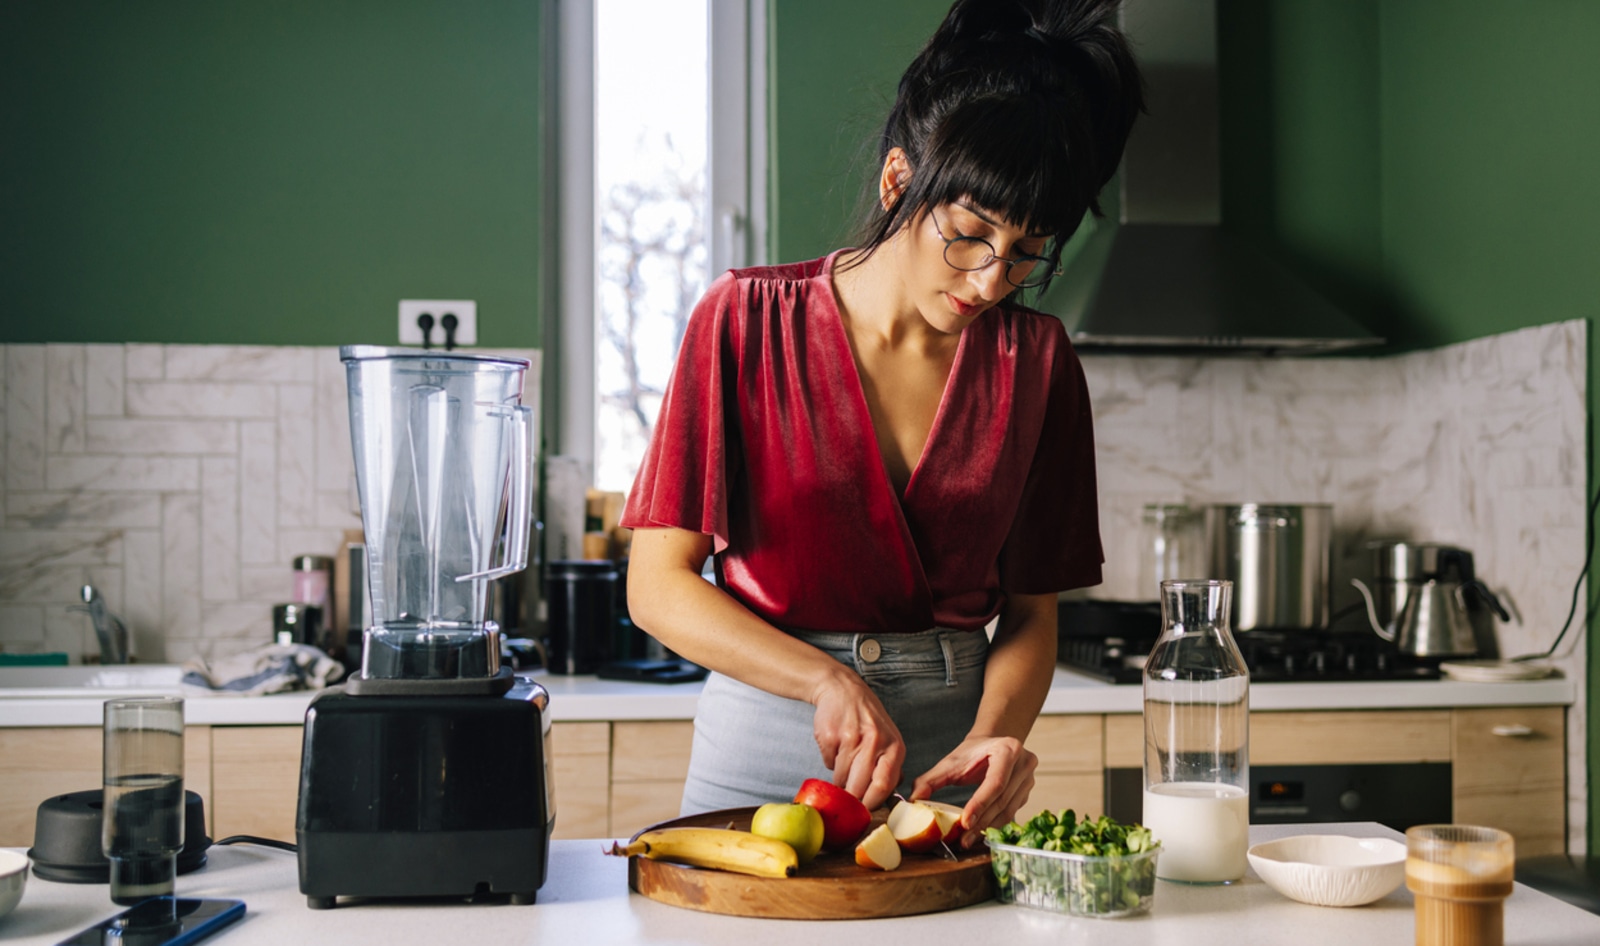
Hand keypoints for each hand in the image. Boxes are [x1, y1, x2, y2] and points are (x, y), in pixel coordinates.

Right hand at [809, 671, 905, 810]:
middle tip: (848, 801)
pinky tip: (836, 747)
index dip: (872, 803)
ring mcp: (850, 738)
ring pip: (841, 778)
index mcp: (893, 746)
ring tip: (844, 762)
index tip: (864, 812)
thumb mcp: (889, 738)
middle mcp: (874, 742)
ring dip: (840, 779)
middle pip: (859, 787)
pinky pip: (827, 764)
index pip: (884, 785)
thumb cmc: (868, 719)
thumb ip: (890, 767)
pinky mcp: (829, 736)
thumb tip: (888, 798)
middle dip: (852, 799)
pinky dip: (830, 762)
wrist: (842, 689)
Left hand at [910, 735, 1037, 847]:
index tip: (965, 823)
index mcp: (1008, 749)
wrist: (991, 744)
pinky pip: (1011, 813)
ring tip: (968, 840)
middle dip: (981, 822)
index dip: (980, 804)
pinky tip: (980, 833)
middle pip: (1002, 799)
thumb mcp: (950, 762)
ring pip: (1008, 810)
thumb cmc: (972, 753)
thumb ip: (931, 779)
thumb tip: (913, 799)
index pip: (995, 782)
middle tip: (963, 839)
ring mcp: (1029, 779)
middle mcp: (1024, 763)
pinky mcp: (1028, 793)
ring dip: (988, 827)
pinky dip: (994, 824)